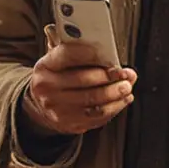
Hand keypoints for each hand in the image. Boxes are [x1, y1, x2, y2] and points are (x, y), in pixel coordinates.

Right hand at [22, 31, 136, 135]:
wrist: (41, 106)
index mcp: (45, 66)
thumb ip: (76, 49)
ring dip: (115, 94)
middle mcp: (47, 88)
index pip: (69, 55)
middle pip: (84, 80)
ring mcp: (57, 108)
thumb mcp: (58, 60)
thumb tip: (101, 45)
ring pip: (92, 101)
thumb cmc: (57, 77)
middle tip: (125, 73)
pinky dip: (114, 108)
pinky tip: (122, 100)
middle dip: (109, 76)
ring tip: (127, 86)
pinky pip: (96, 117)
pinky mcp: (68, 123)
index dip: (92, 53)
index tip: (110, 54)